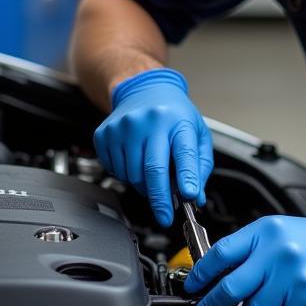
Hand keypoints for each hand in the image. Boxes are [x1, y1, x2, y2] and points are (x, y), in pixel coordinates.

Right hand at [93, 67, 212, 225]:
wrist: (144, 90)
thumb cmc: (174, 114)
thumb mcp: (197, 133)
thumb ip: (200, 166)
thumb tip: (196, 196)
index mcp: (177, 120)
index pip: (184, 152)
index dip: (186, 177)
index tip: (189, 196)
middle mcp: (149, 121)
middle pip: (153, 170)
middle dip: (161, 200)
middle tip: (165, 216)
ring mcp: (124, 127)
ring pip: (133, 176)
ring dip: (144, 186)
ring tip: (152, 173)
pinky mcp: (105, 134)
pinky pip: (116, 171)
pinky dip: (127, 176)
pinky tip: (135, 160)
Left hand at [183, 209, 305, 305]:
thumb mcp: (276, 232)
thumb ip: (246, 249)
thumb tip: (212, 274)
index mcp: (265, 232)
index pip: (221, 254)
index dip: (200, 274)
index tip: (192, 286)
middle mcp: (278, 254)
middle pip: (229, 288)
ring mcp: (293, 279)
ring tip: (263, 303)